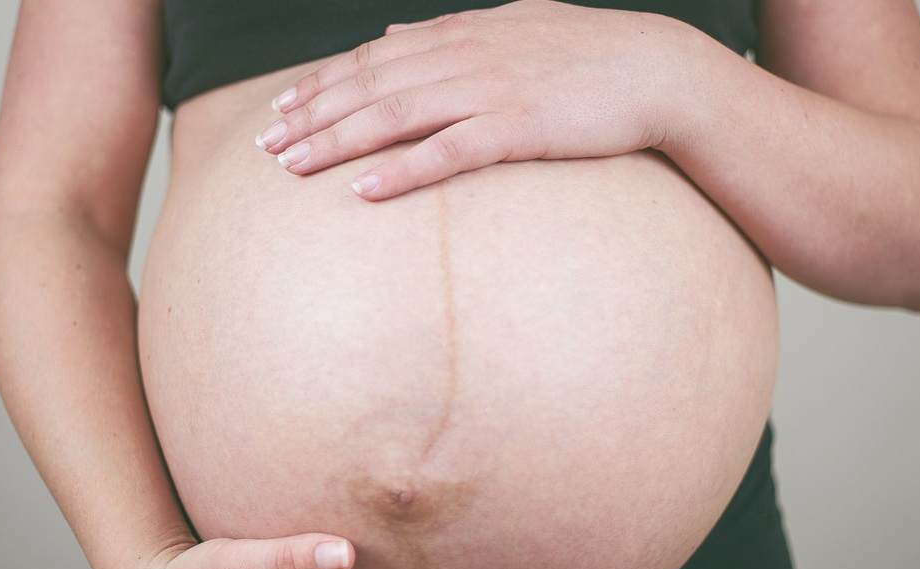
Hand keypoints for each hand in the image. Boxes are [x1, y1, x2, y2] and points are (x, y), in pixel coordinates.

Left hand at [254, 0, 699, 199]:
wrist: (656, 70)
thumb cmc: (585, 54)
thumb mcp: (510, 25)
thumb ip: (447, 31)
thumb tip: (394, 33)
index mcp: (459, 35)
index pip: (372, 58)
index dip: (321, 83)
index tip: (280, 107)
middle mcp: (464, 57)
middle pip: (368, 86)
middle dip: (310, 115)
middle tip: (264, 145)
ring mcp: (489, 90)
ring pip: (394, 114)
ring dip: (337, 141)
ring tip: (291, 166)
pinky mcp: (517, 128)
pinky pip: (447, 152)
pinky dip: (402, 170)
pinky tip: (364, 190)